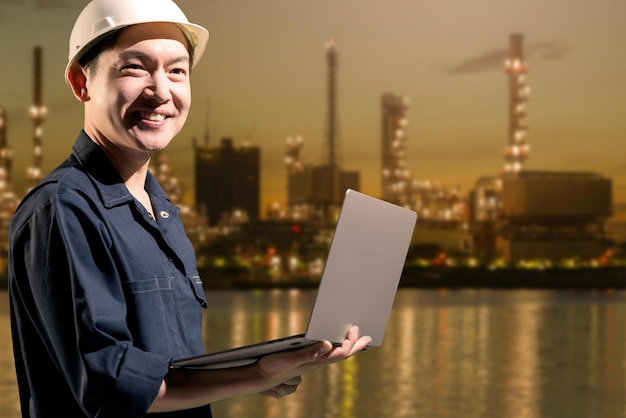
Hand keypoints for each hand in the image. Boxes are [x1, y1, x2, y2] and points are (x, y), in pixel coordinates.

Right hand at [255, 326, 371, 396]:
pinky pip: (324, 354)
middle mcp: (316, 363)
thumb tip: (329, 344)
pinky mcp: (304, 361)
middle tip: (368, 338)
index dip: (351, 342)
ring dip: (346, 346)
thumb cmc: (275, 367)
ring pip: (334, 355)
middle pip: (342, 354)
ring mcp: (311, 363)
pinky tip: (331, 343)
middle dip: (355, 345)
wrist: (261, 377)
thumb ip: (310, 353)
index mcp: (317, 361)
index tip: (358, 330)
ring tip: (355, 339)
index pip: (341, 352)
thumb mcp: (292, 358)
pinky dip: (333, 348)